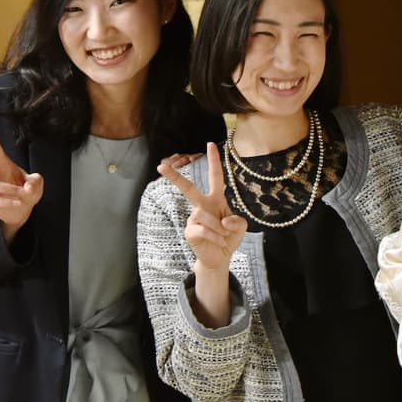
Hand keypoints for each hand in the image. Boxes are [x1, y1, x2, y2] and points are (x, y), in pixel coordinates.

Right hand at [158, 143, 247, 275]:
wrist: (220, 257)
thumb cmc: (229, 237)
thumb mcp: (241, 227)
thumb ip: (238, 221)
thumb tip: (224, 221)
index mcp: (216, 199)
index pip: (215, 177)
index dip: (214, 161)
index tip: (210, 144)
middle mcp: (202, 205)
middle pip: (188, 188)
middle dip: (175, 177)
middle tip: (160, 166)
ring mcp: (193, 218)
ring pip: (206, 217)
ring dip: (221, 230)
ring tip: (223, 238)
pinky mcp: (189, 231)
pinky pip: (203, 231)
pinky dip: (216, 238)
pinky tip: (218, 243)